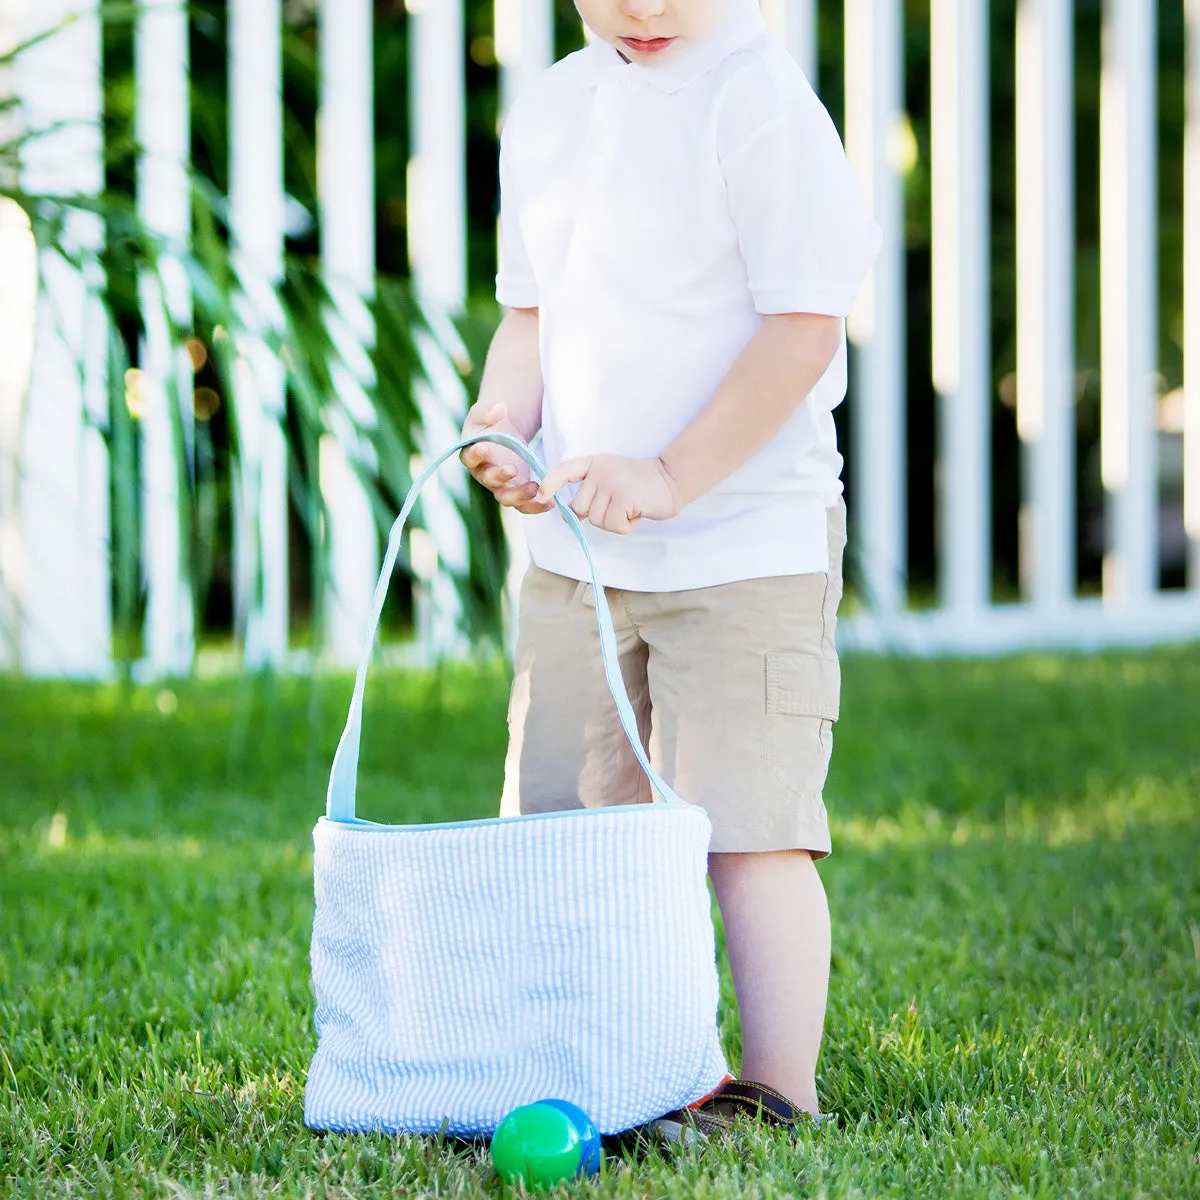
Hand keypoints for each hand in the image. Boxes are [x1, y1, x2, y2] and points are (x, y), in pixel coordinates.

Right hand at [459, 401, 552, 513]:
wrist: (505, 429)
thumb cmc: (492, 420)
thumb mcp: (488, 410)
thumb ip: (489, 409)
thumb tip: (499, 407)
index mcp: (473, 454)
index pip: (469, 457)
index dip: (474, 454)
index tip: (482, 448)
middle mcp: (484, 473)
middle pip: (489, 481)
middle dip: (499, 476)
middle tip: (511, 468)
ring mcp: (501, 485)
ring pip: (506, 497)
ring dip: (519, 495)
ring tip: (534, 487)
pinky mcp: (517, 490)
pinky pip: (524, 503)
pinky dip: (536, 505)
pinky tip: (550, 502)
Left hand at [535, 454, 681, 533]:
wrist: (672, 479)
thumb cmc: (641, 485)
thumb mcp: (612, 479)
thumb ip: (592, 491)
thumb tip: (569, 515)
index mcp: (595, 463)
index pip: (566, 469)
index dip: (551, 483)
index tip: (540, 495)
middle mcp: (600, 471)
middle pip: (580, 507)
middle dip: (598, 515)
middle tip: (619, 507)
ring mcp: (612, 482)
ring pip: (596, 519)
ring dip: (614, 522)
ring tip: (630, 508)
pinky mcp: (624, 497)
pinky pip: (612, 525)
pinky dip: (625, 526)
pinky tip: (636, 513)